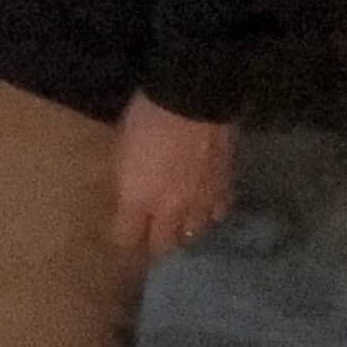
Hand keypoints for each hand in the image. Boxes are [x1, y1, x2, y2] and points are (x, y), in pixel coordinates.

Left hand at [110, 94, 236, 262]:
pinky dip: (210, 213)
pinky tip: (206, 206)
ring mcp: (199, 205)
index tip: (122, 234)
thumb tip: (128, 193)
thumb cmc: (147, 115)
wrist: (193, 102)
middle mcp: (169, 211)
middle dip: (155, 243)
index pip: (126, 236)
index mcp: (137, 198)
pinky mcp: (224, 192)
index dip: (124, 238)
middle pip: (162, 245)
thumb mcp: (122, 144)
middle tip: (152, 236)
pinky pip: (217, 214)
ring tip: (179, 224)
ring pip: (192, 234)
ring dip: (183, 230)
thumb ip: (125, 176)